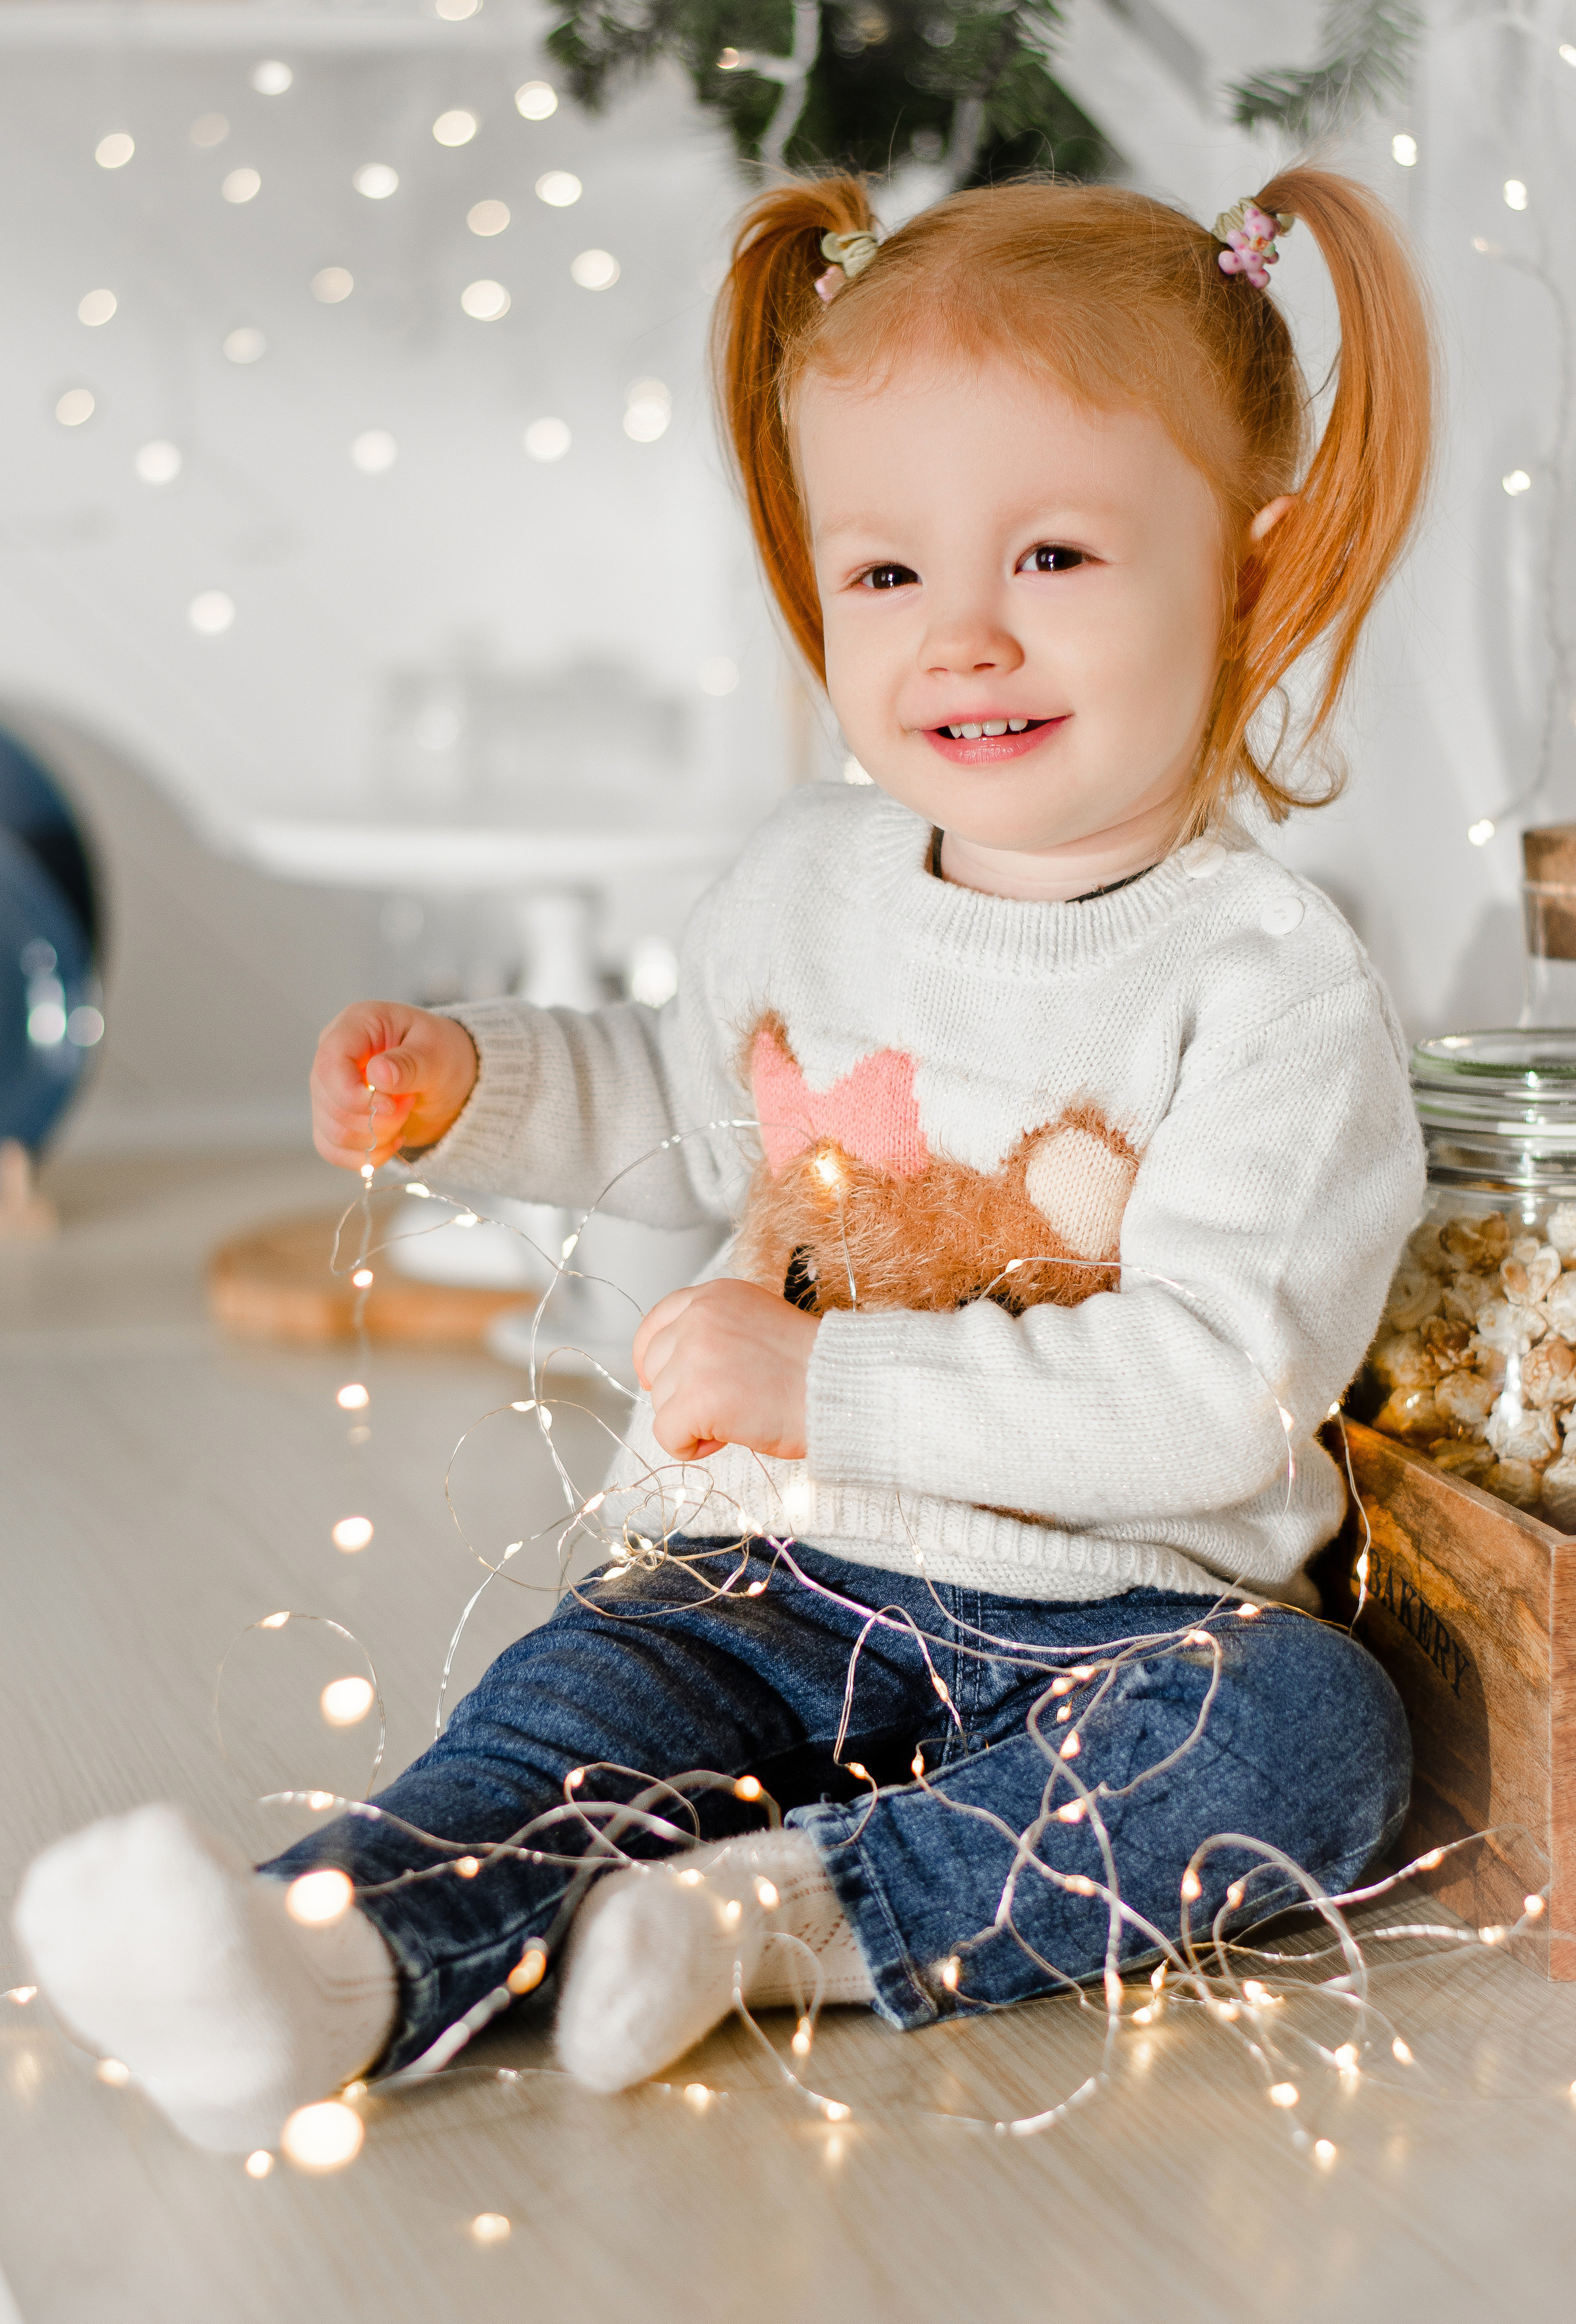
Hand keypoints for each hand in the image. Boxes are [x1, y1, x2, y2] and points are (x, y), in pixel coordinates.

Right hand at [311, 1002, 478, 1170]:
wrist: (450, 1081)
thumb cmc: (443, 1055)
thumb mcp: (437, 1054)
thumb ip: (409, 1064)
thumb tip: (378, 1074)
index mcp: (355, 1026)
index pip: (329, 1064)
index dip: (353, 1095)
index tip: (391, 1106)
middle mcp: (334, 1057)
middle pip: (330, 1103)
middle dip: (376, 1118)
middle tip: (410, 1103)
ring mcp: (329, 1090)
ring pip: (333, 1132)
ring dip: (376, 1137)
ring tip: (405, 1116)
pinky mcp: (335, 1119)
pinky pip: (333, 1150)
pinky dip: (367, 1156)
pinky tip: (393, 1141)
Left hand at [632, 1278, 819, 1461]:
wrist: (845, 1387)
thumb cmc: (814, 1366)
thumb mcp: (756, 1323)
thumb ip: (716, 1332)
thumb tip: (678, 1368)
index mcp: (714, 1295)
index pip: (656, 1324)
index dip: (655, 1358)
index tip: (664, 1380)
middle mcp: (698, 1317)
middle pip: (655, 1367)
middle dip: (681, 1394)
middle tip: (725, 1405)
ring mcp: (694, 1356)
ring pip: (661, 1403)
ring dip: (692, 1420)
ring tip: (739, 1417)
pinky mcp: (697, 1398)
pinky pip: (668, 1435)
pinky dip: (689, 1447)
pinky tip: (724, 1440)